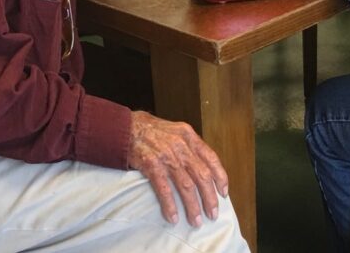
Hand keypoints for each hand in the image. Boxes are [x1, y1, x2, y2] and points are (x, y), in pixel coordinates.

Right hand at [127, 111, 228, 226]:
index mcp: (188, 136)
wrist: (126, 127)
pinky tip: (173, 217)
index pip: (211, 157)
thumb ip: (188, 146)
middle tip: (212, 214)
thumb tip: (202, 170)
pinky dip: (170, 205)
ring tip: (196, 220)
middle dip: (209, 198)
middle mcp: (180, 145)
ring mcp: (166, 155)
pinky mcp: (151, 164)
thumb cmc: (151, 131)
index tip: (223, 193)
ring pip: (186, 185)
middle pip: (201, 175)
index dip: (220, 177)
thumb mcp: (175, 131)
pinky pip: (164, 189)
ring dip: (192, 206)